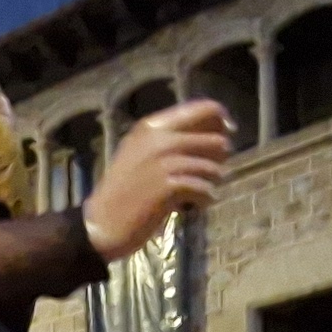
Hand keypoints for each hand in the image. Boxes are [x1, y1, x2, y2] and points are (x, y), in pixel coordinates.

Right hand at [82, 100, 234, 261]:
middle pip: (213, 139)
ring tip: (199, 192)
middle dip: (218, 159)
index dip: (221, 118)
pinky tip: (196, 205)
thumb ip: (170, 140)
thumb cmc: (123, 191)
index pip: (201, 109)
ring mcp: (164, 162)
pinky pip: (205, 189)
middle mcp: (159, 139)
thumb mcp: (140, 154)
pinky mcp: (169, 187)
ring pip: (212, 167)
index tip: (229, 130)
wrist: (102, 223)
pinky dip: (205, 198)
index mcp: (151, 125)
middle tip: (211, 173)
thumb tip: (215, 136)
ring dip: (212, 182)